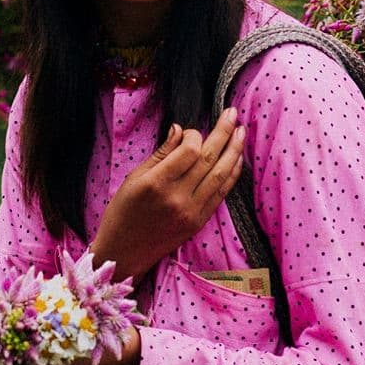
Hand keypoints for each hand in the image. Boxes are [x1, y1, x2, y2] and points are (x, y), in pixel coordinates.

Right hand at [88, 108, 246, 280]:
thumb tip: (180, 129)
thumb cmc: (123, 211)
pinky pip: (221, 193)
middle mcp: (176, 198)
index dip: (194, 135)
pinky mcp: (198, 222)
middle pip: (208, 158)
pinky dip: (231, 174)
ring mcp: (191, 212)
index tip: (188, 132)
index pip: (189, 150)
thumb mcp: (133, 177)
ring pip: (220, 175)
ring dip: (234, 151)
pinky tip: (236, 158)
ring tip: (240, 131)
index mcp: (156, 183)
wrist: (124, 252)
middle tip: (232, 113)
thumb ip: (160, 154)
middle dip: (223, 132)